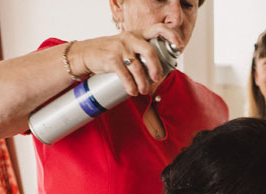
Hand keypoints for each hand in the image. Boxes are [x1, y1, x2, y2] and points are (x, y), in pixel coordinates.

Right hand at [69, 24, 184, 95]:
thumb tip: (158, 74)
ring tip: (144, 91)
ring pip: (138, 67)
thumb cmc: (111, 53)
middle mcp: (130, 38)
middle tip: (156, 79)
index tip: (179, 46)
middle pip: (150, 52)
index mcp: (138, 34)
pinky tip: (132, 92)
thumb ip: (141, 55)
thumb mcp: (127, 47)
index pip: (158, 29)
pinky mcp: (111, 59)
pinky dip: (130, 86)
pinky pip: (125, 75)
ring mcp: (120, 48)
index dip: (171, 36)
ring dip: (143, 83)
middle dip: (156, 68)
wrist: (86, 54)